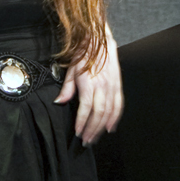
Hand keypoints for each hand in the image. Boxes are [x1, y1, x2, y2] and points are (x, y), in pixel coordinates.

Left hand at [55, 27, 123, 145]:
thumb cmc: (84, 53)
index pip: (86, 108)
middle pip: (99, 113)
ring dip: (102, 127)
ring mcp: (113, 86)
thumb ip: (67, 88)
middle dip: (93, 129)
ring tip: (96, 137)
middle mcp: (103, 86)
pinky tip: (111, 127)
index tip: (78, 132)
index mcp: (89, 83)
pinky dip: (116, 117)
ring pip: (110, 111)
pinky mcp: (118, 84)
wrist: (99, 39)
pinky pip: (119, 104)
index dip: (82, 122)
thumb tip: (60, 102)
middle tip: (86, 141)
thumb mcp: (71, 69)